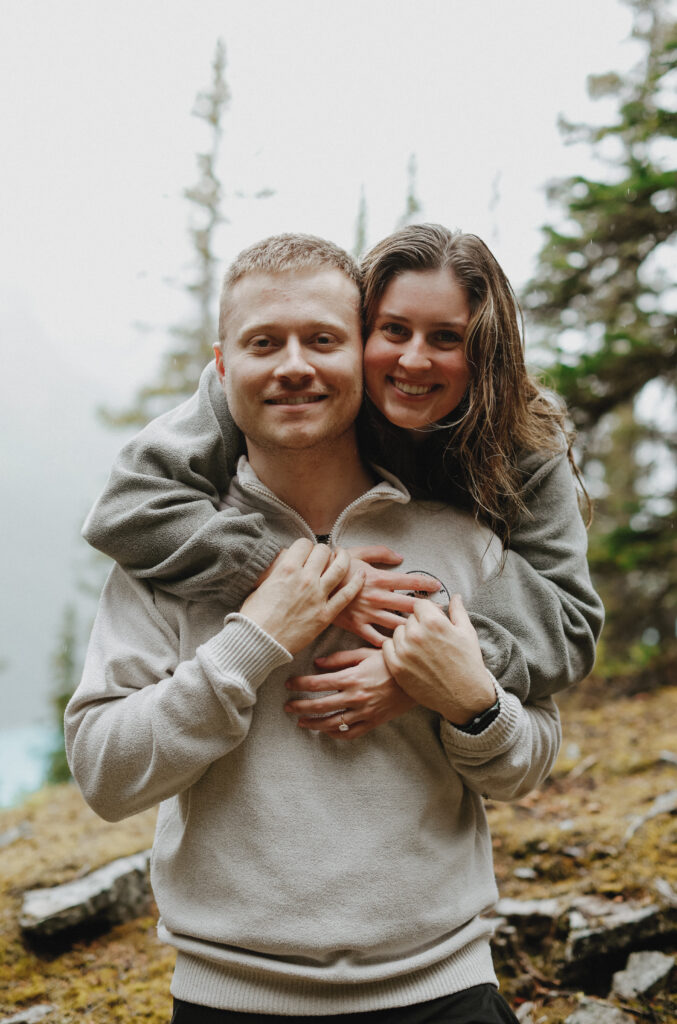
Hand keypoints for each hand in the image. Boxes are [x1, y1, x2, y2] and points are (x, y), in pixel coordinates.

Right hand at [240, 539, 363, 654]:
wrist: (259, 641)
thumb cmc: (255, 616)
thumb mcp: (261, 586)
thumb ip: (277, 574)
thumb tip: (282, 567)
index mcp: (287, 569)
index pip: (304, 544)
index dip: (306, 546)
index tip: (306, 551)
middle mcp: (305, 578)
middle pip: (322, 552)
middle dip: (323, 551)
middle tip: (323, 555)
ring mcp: (318, 596)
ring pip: (340, 567)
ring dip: (344, 558)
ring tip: (344, 556)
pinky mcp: (326, 614)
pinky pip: (347, 594)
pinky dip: (357, 583)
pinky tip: (361, 574)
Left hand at [284, 647, 415, 738]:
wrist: (416, 680)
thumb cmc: (391, 662)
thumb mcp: (365, 653)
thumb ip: (340, 658)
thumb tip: (317, 663)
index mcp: (352, 678)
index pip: (317, 683)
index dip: (299, 684)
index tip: (288, 685)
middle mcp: (355, 697)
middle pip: (320, 705)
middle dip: (300, 707)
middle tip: (287, 707)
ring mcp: (364, 712)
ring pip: (332, 723)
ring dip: (313, 724)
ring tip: (301, 723)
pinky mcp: (373, 722)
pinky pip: (351, 733)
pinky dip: (336, 734)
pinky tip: (326, 731)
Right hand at [333, 545, 440, 645]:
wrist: (311, 581)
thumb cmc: (336, 565)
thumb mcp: (358, 552)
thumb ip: (381, 553)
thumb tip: (400, 557)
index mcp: (379, 578)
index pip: (410, 582)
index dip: (427, 584)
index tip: (439, 587)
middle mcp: (377, 597)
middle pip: (409, 605)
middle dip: (427, 610)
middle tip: (442, 614)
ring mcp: (367, 613)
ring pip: (396, 624)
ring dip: (413, 628)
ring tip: (427, 632)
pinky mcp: (356, 626)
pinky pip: (375, 638)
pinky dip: (388, 644)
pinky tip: (400, 648)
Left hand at [381, 595, 495, 724]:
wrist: (465, 696)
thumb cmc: (468, 663)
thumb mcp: (467, 632)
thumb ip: (458, 610)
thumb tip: (455, 596)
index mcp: (434, 622)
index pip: (419, 604)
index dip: (427, 612)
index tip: (431, 621)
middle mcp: (416, 634)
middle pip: (408, 618)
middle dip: (418, 625)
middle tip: (429, 638)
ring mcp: (404, 651)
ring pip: (397, 632)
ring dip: (405, 637)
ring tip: (420, 649)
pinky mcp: (397, 667)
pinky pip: (386, 648)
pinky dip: (395, 649)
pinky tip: (408, 656)